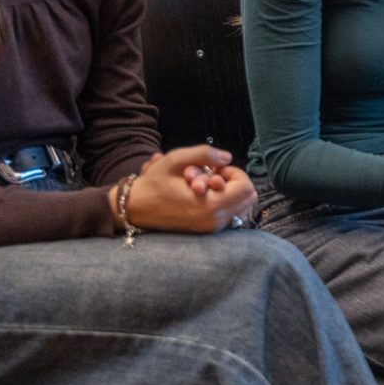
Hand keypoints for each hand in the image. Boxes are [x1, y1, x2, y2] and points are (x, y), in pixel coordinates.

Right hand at [118, 145, 254, 233]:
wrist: (134, 208)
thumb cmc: (154, 183)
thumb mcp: (176, 160)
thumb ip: (205, 154)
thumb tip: (227, 157)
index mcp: (211, 204)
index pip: (246, 187)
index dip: (234, 173)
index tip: (215, 169)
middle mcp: (215, 220)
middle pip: (249, 199)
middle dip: (235, 183)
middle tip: (213, 176)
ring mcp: (211, 228)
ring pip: (241, 208)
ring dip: (230, 192)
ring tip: (207, 185)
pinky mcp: (206, 230)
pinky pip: (229, 214)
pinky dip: (224, 202)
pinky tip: (204, 195)